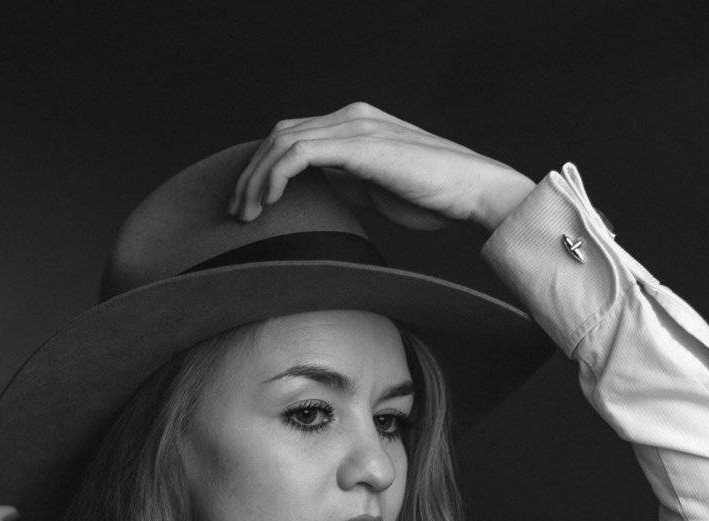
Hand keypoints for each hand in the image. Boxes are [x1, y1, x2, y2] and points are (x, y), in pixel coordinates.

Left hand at [229, 102, 535, 231]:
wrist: (471, 190)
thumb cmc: (432, 196)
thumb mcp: (375, 187)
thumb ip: (344, 180)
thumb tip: (315, 190)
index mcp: (354, 125)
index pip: (292, 136)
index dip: (262, 168)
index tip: (250, 205)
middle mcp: (350, 118)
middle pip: (279, 136)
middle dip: (250, 174)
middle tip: (237, 212)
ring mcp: (354, 127)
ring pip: (282, 143)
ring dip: (256, 179)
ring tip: (247, 214)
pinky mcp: (358, 145)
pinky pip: (298, 154)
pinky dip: (275, 176)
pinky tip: (269, 202)